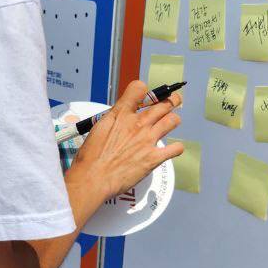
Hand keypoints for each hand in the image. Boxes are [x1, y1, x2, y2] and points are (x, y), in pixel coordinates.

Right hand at [69, 80, 183, 202]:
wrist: (94, 178)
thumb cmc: (91, 156)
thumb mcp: (99, 128)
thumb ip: (114, 119)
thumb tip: (121, 115)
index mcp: (121, 114)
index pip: (139, 88)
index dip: (143, 90)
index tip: (145, 96)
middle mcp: (138, 124)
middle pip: (164, 104)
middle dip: (172, 100)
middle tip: (175, 100)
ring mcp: (148, 140)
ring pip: (172, 121)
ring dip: (174, 120)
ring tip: (172, 121)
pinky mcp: (154, 158)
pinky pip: (176, 149)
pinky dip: (176, 148)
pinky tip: (173, 149)